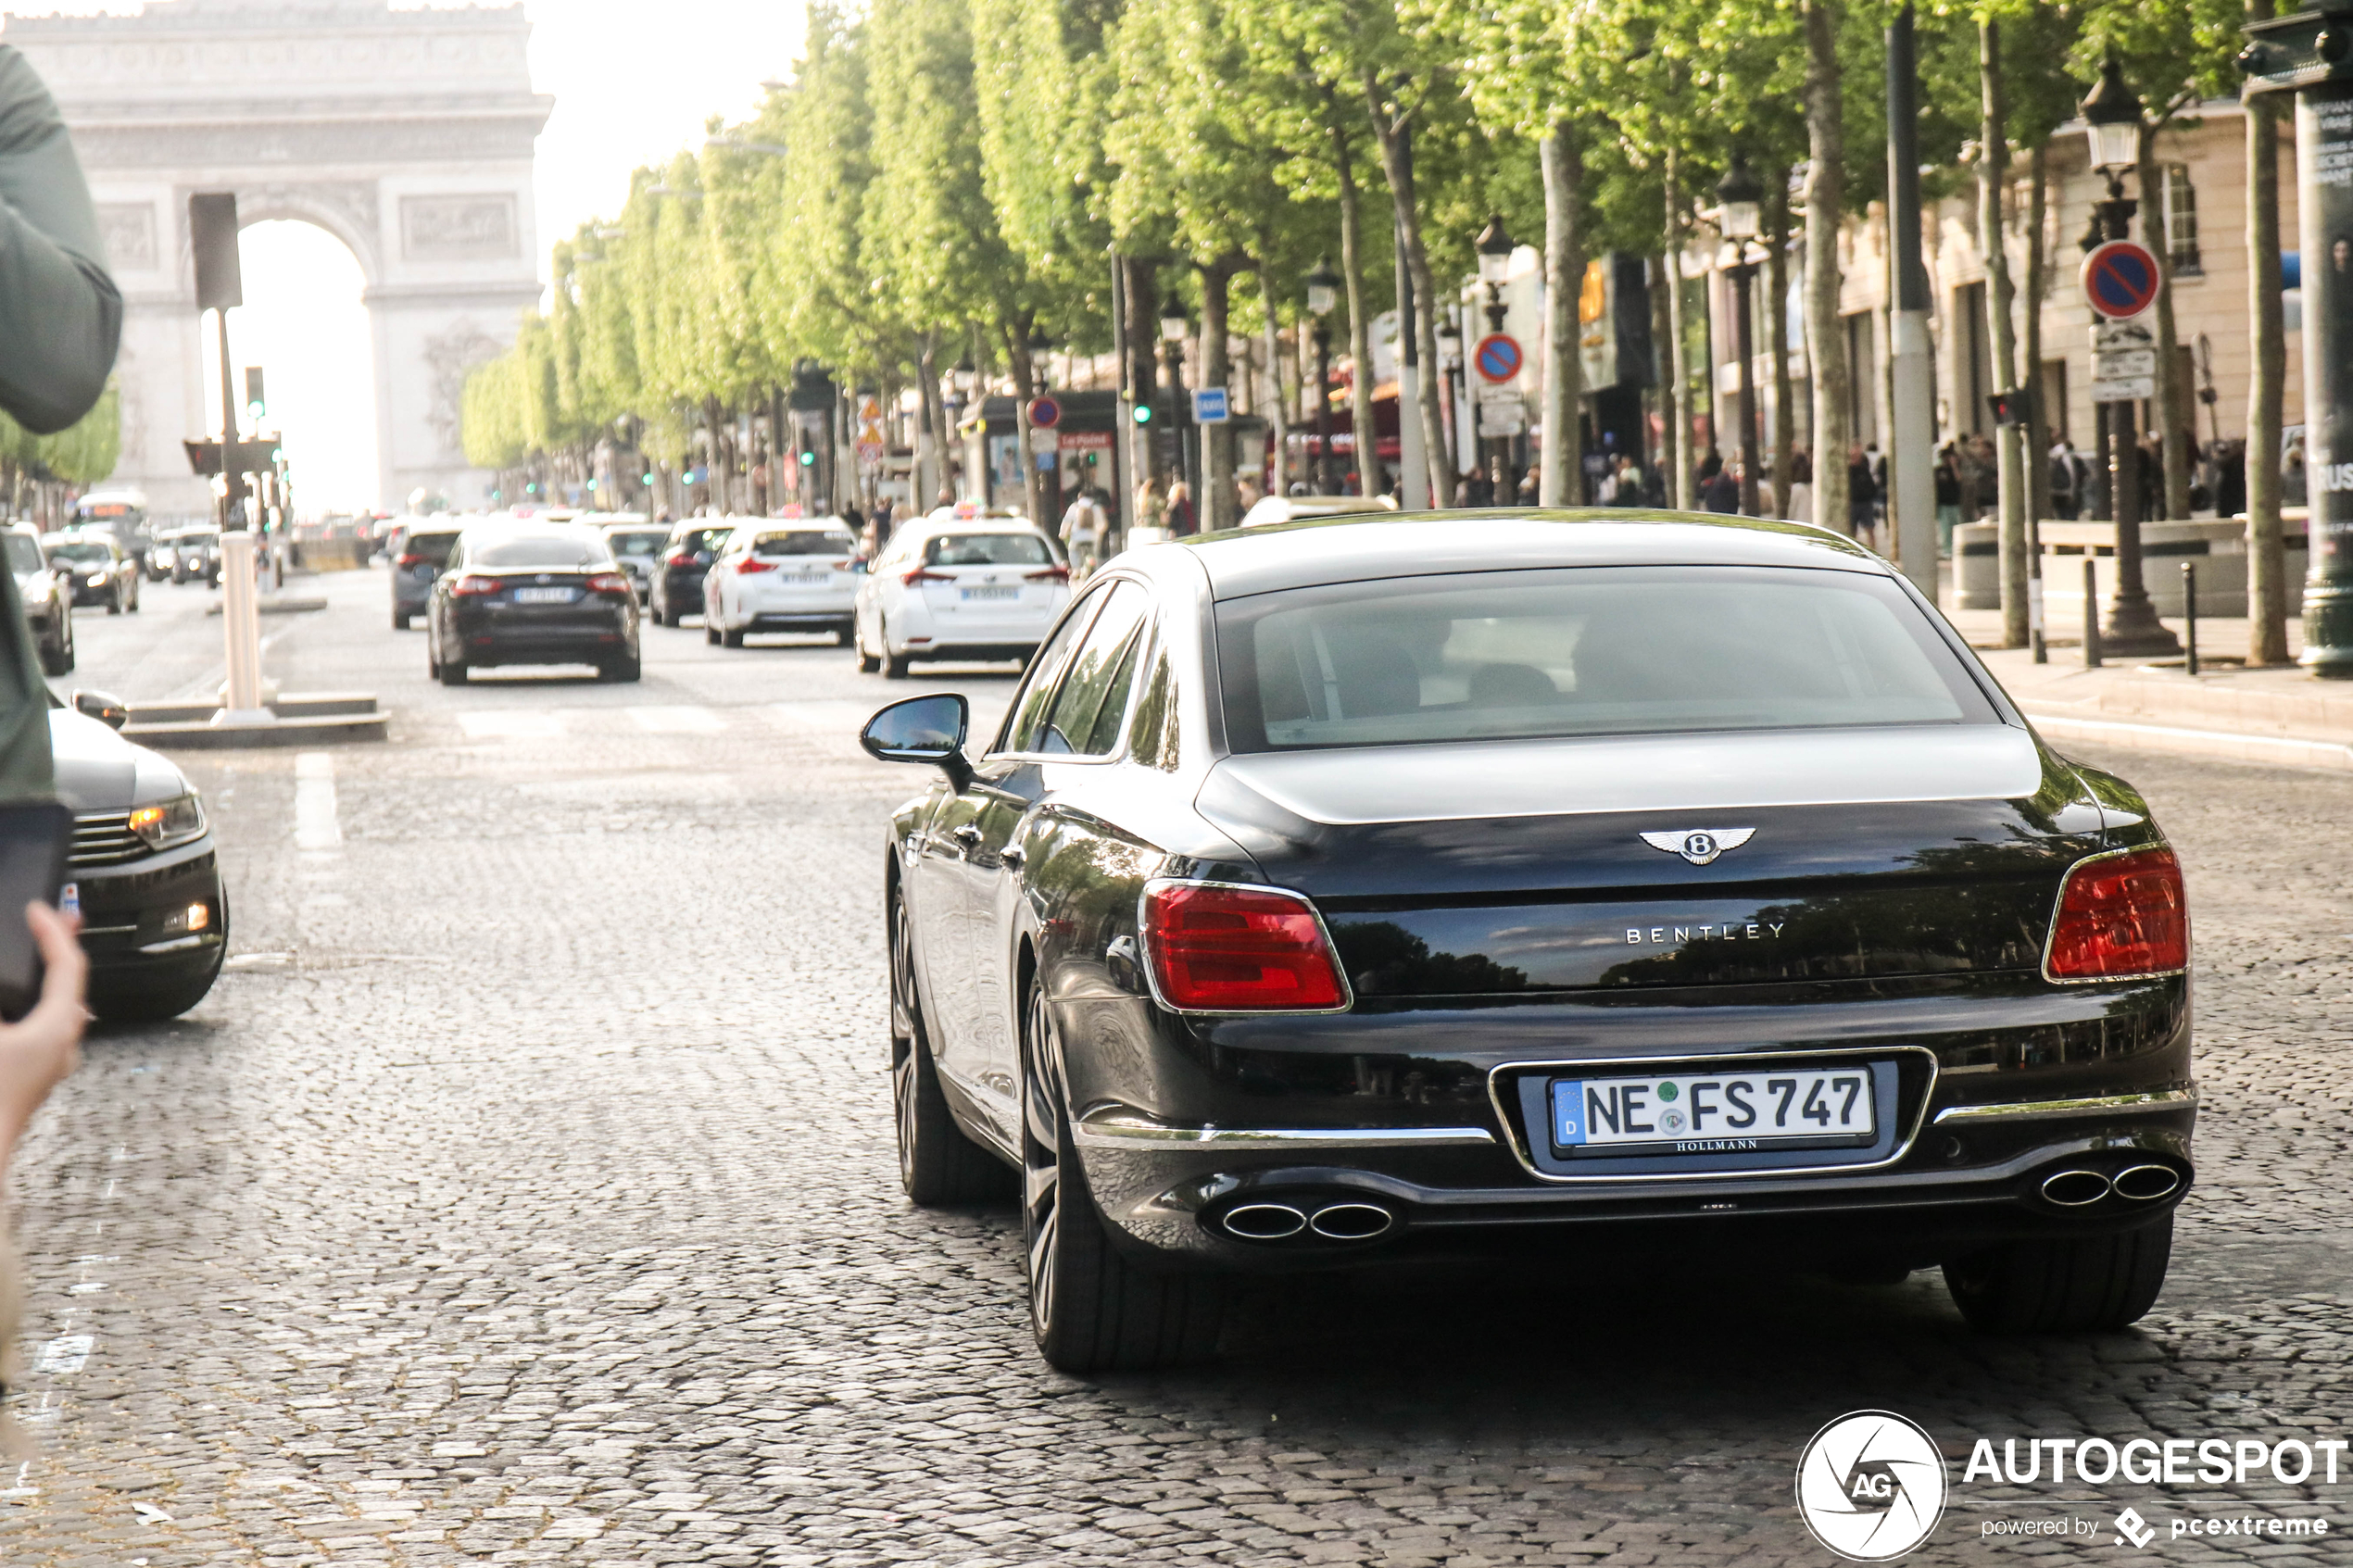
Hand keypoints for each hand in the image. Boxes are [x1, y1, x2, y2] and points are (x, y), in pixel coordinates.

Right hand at [0, 901, 84, 1168]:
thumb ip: (1, 995)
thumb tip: (4, 978)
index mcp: (56, 1029)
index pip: (67, 966)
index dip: (52, 931)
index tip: (36, 908)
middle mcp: (62, 1047)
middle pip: (70, 985)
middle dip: (56, 950)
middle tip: (46, 922)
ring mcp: (49, 1067)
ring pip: (58, 1011)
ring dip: (46, 980)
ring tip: (36, 954)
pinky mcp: (31, 1080)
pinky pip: (41, 1033)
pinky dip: (32, 1009)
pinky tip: (21, 1005)